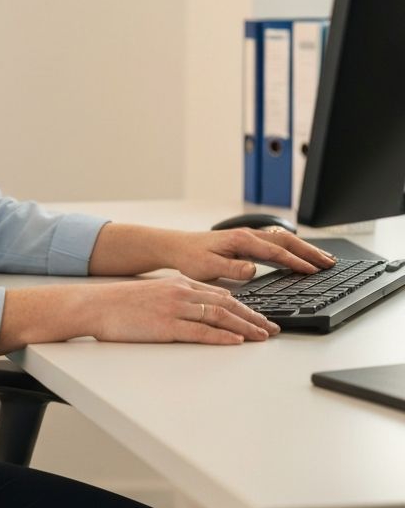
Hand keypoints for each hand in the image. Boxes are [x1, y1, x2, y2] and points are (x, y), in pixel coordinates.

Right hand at [84, 275, 280, 344]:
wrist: (95, 306)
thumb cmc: (120, 304)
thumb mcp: (154, 294)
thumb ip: (179, 298)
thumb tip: (203, 309)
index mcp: (179, 284)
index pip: (221, 295)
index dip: (246, 308)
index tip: (261, 319)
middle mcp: (180, 293)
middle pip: (227, 305)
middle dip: (253, 318)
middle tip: (272, 329)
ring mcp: (174, 309)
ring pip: (219, 317)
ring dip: (244, 328)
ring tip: (262, 337)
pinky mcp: (166, 326)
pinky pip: (200, 332)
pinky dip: (221, 337)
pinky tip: (235, 342)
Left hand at [154, 227, 336, 282]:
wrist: (177, 246)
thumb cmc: (190, 257)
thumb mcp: (208, 266)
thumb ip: (231, 268)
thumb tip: (254, 269)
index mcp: (241, 241)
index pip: (275, 252)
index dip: (295, 262)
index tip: (313, 271)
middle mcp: (248, 236)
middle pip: (286, 242)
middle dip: (309, 252)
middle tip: (330, 263)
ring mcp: (248, 237)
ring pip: (283, 240)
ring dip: (305, 249)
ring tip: (324, 259)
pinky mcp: (247, 242)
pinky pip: (276, 243)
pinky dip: (293, 248)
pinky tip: (300, 255)